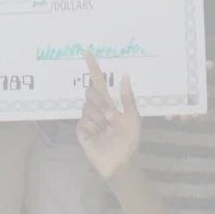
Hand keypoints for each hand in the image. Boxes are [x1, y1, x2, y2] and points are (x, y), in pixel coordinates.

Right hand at [75, 53, 141, 179]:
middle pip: (90, 93)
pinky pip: (82, 122)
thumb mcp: (133, 117)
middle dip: (100, 103)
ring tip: (106, 130)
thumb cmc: (129, 140)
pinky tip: (97, 136)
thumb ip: (127, 97)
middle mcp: (97, 109)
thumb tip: (125, 75)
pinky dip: (91, 128)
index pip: (99, 82)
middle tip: (110, 117)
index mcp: (109, 104)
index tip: (87, 52)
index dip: (93, 67)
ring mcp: (88, 120)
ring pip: (87, 108)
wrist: (121, 161)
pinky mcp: (81, 132)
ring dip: (98, 118)